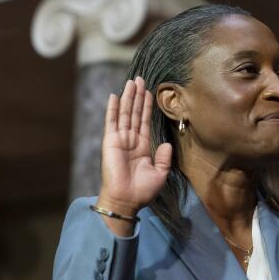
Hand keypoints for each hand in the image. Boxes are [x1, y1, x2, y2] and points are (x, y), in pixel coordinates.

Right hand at [98, 77, 171, 215]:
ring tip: (132, 82)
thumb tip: (168, 143)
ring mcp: (120, 140)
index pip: (145, 121)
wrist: (127, 200)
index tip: (150, 92)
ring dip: (128, 97)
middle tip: (140, 79)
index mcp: (142, 147)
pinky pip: (111, 122)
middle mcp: (130, 140)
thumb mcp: (160, 173)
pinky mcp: (110, 142)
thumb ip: (164, 157)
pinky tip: (114, 96)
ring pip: (125, 113)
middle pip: (134, 113)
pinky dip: (112, 109)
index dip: (147, 106)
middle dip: (138, 96)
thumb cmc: (142, 191)